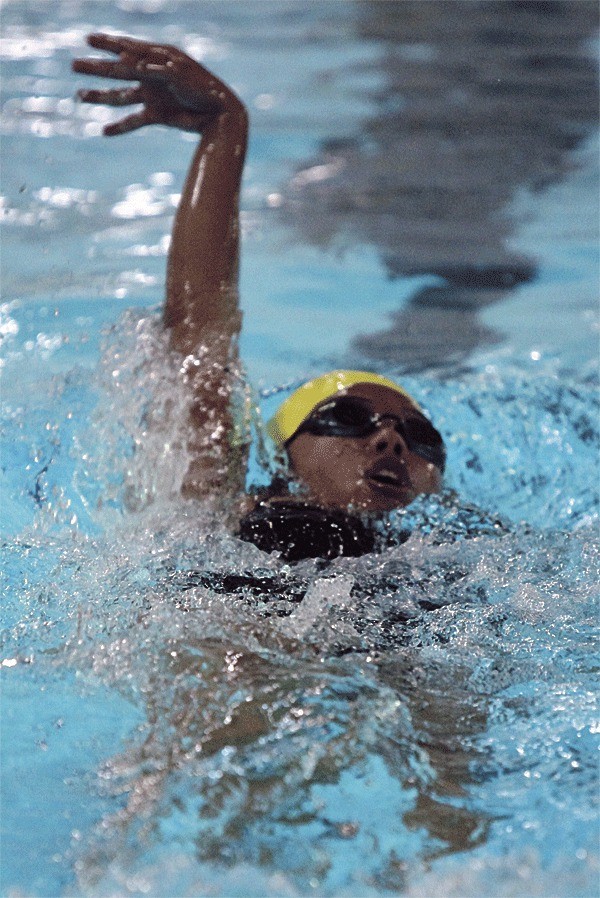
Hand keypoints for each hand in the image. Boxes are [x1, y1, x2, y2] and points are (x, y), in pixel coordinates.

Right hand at [72, 33, 242, 135]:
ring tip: (80, 96)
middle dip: (95, 68)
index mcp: (157, 59)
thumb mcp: (179, 74)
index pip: (127, 48)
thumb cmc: (204, 89)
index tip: (88, 39)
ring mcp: (153, 96)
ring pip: (120, 96)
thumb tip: (131, 62)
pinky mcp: (157, 115)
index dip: (107, 43)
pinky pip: (134, 121)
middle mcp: (151, 76)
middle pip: (118, 71)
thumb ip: (155, 68)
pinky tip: (104, 131)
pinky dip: (120, 126)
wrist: (221, 115)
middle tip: (73, 65)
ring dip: (100, 96)